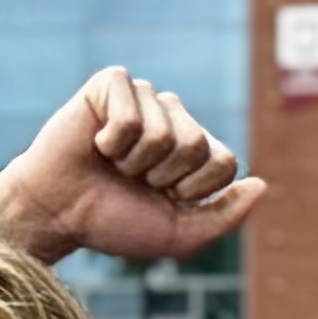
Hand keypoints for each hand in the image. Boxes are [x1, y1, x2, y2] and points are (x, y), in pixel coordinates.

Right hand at [0, 67, 264, 266]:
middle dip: (162, 177)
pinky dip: (113, 140)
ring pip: (164, 131)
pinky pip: (132, 112)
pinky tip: (96, 143)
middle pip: (196, 146)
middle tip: (131, 181)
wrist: (56, 214)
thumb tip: (261, 185)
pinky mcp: (113, 84)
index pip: (224, 162)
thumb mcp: (176, 235)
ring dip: (134, 162)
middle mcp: (173, 117)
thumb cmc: (112, 222)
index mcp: (193, 149)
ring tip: (111, 164)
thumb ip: (223, 217)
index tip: (161, 198)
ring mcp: (144, 97)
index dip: (193, 190)